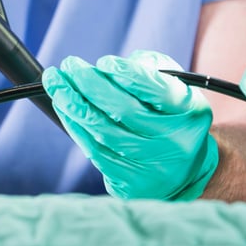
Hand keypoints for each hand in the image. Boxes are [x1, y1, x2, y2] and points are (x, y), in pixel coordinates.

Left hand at [41, 51, 218, 200]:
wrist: (186, 169)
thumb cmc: (172, 116)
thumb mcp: (174, 87)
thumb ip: (149, 67)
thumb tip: (109, 67)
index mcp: (189, 111)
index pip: (157, 90)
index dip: (127, 74)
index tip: (103, 62)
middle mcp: (174, 141)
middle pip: (124, 111)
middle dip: (90, 85)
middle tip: (69, 65)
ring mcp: (152, 165)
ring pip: (104, 132)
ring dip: (74, 104)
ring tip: (56, 83)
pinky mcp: (131, 182)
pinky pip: (95, 151)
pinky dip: (75, 126)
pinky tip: (64, 108)